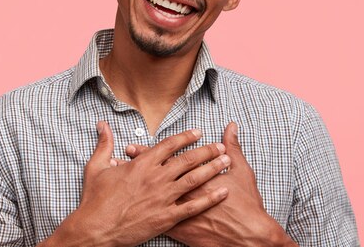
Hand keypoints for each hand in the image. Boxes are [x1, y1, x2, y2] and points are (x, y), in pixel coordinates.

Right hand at [40, 122, 230, 246]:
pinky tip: (222, 191)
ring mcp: (163, 198)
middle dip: (207, 151)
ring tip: (227, 161)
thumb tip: (103, 125)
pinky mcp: (166, 218)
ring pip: (194, 179)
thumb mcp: (96, 168)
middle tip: (221, 146)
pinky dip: (210, 198)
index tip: (199, 132)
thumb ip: (104, 144)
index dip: (186, 137)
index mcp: (142, 164)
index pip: (170, 145)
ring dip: (212, 169)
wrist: (95, 230)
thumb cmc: (94, 200)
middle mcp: (156, 178)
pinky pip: (193, 206)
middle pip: (188, 160)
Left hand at [125, 123, 298, 246]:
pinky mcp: (179, 229)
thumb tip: (231, 126)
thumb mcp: (242, 170)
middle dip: (132, 169)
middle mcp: (181, 192)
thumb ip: (233, 146)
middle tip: (115, 163)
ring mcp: (178, 212)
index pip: (163, 159)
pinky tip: (129, 210)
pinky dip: (140, 214)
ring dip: (133, 190)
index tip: (130, 147)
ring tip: (118, 182)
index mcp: (192, 175)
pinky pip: (155, 220)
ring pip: (148, 198)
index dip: (145, 152)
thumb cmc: (245, 203)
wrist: (247, 236)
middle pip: (150, 176)